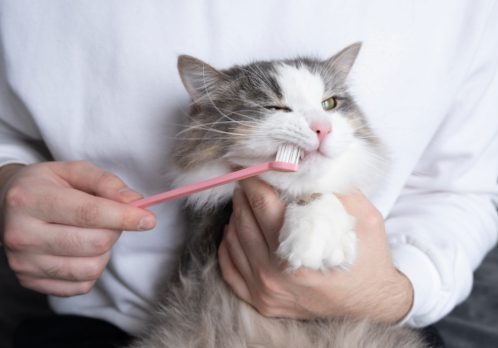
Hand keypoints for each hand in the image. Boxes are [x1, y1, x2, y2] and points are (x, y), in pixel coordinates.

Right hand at [0, 161, 155, 296]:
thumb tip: (135, 202)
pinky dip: (92, 269)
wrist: (6, 205)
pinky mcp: (29, 282)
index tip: (149, 219)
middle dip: (115, 230)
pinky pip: (81, 285)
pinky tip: (82, 250)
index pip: (88, 213)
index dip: (124, 217)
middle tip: (112, 219)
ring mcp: (23, 262)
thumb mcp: (73, 171)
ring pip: (90, 268)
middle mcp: (21, 234)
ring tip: (93, 233)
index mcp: (30, 199)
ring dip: (105, 252)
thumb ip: (106, 182)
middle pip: (94, 243)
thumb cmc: (46, 186)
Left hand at [218, 178, 412, 322]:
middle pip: (243, 220)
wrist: (372, 302)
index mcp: (298, 251)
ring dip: (236, 216)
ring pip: (233, 241)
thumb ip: (334, 189)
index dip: (254, 180)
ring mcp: (264, 291)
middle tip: (249, 180)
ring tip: (246, 201)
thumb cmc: (367, 258)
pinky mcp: (261, 301)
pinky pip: (229, 268)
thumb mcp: (363, 217)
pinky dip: (228, 245)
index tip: (253, 167)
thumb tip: (306, 166)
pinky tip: (236, 231)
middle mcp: (274, 274)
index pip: (262, 204)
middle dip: (244, 195)